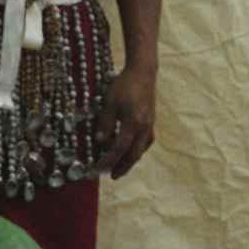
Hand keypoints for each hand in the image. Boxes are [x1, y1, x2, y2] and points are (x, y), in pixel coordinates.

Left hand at [96, 62, 155, 178]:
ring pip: (141, 149)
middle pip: (133, 153)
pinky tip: (133, 150)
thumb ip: (104, 123)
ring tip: (121, 167)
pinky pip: (146, 141)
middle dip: (122, 166)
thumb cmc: (124, 85)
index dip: (108, 160)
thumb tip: (99, 142)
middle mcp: (144, 127)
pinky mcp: (151, 121)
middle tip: (112, 176)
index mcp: (133, 123)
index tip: (98, 169)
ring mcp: (150, 125)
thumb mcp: (109, 103)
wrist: (143, 72)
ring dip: (131, 160)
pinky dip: (138, 150)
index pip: (119, 148)